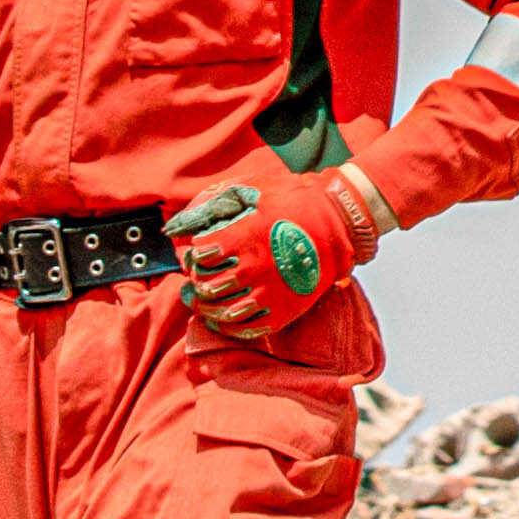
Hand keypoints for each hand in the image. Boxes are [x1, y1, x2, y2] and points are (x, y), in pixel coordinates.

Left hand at [174, 158, 392, 338]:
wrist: (342, 221)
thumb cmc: (295, 199)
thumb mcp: (254, 189)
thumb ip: (214, 202)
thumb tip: (177, 223)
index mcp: (241, 238)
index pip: (198, 256)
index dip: (194, 255)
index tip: (200, 253)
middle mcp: (252, 268)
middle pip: (206, 286)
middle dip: (199, 282)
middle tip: (204, 277)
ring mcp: (269, 293)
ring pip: (222, 312)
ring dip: (211, 306)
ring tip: (213, 299)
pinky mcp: (284, 310)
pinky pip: (247, 328)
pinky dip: (231, 325)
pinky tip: (230, 315)